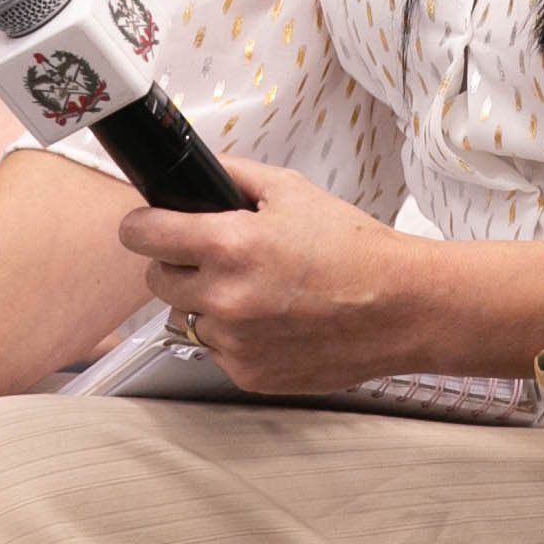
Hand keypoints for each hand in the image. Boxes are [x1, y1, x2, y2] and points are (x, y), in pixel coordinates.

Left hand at [119, 157, 428, 393]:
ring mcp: (234, 343)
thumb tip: (193, 169)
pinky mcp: (249, 375)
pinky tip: (273, 320)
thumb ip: (233, 175)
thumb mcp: (293, 192)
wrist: (402, 308)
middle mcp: (224, 297)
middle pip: (157, 280)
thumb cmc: (356, 250)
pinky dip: (235, 336)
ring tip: (258, 291)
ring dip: (208, 304)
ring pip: (187, 318)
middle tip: (218, 258)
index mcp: (229, 245)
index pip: (141, 235)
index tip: (150, 226)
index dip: (143, 225)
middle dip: (178, 264)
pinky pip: (217, 351)